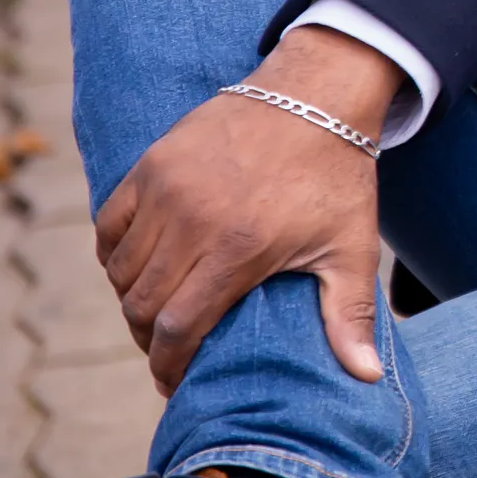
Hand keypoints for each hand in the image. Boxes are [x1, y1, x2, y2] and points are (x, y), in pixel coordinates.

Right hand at [94, 27, 403, 396]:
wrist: (316, 94)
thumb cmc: (336, 177)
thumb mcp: (351, 248)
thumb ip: (350, 315)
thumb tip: (366, 379)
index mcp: (239, 249)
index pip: (176, 327)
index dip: (167, 365)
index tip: (172, 383)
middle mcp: (193, 220)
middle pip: (141, 304)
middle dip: (148, 339)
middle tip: (164, 350)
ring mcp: (166, 188)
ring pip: (121, 268)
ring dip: (130, 299)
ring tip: (153, 312)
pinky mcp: (152, 163)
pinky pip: (109, 223)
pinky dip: (114, 254)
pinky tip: (135, 268)